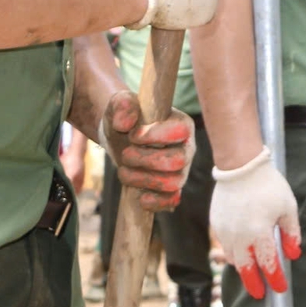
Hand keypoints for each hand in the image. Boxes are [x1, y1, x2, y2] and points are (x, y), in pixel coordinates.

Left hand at [101, 91, 193, 210]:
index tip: (132, 135)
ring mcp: (180, 170)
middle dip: (145, 160)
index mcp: (181, 124)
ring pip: (172, 183)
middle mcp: (186, 148)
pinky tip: (140, 197)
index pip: (180, 132)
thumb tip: (126, 123)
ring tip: (123, 171)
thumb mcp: (119, 104)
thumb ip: (122, 105)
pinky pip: (172, 200)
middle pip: (176, 161)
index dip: (155, 136)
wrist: (118, 137)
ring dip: (142, 179)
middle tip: (125, 154)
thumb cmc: (124, 118)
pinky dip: (156, 202)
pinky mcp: (171, 188)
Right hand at [209, 148, 301, 297]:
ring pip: (233, 260)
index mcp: (260, 233)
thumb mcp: (288, 208)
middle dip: (254, 284)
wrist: (240, 166)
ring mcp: (225, 231)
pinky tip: (241, 256)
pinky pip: (225, 247)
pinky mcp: (216, 225)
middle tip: (261, 294)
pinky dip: (233, 255)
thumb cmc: (268, 185)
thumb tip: (293, 254)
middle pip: (246, 269)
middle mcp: (240, 236)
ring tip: (252, 275)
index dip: (275, 279)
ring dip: (244, 270)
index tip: (280, 289)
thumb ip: (291, 233)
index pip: (268, 265)